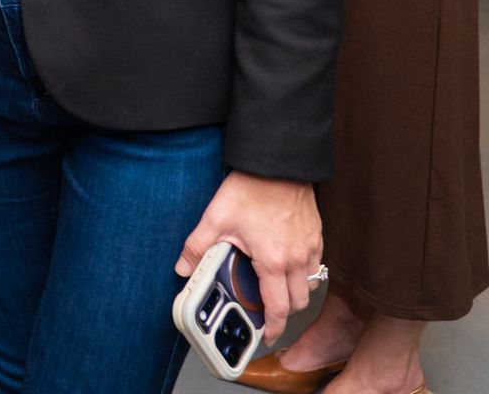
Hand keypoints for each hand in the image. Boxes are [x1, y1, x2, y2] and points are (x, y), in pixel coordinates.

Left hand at [176, 171, 321, 341]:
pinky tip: (284, 262)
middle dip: (283, 312)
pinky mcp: (317, 235)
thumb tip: (182, 269)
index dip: (273, 328)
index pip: (278, 308)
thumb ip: (197, 247)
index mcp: (273, 261)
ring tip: (274, 287)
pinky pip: (315, 264)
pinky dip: (303, 272)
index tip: (267, 337)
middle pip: (298, 302)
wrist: (277, 163)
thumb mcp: (215, 219)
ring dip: (294, 292)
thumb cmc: (250, 189)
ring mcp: (311, 247)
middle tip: (266, 311)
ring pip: (309, 284)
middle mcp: (297, 258)